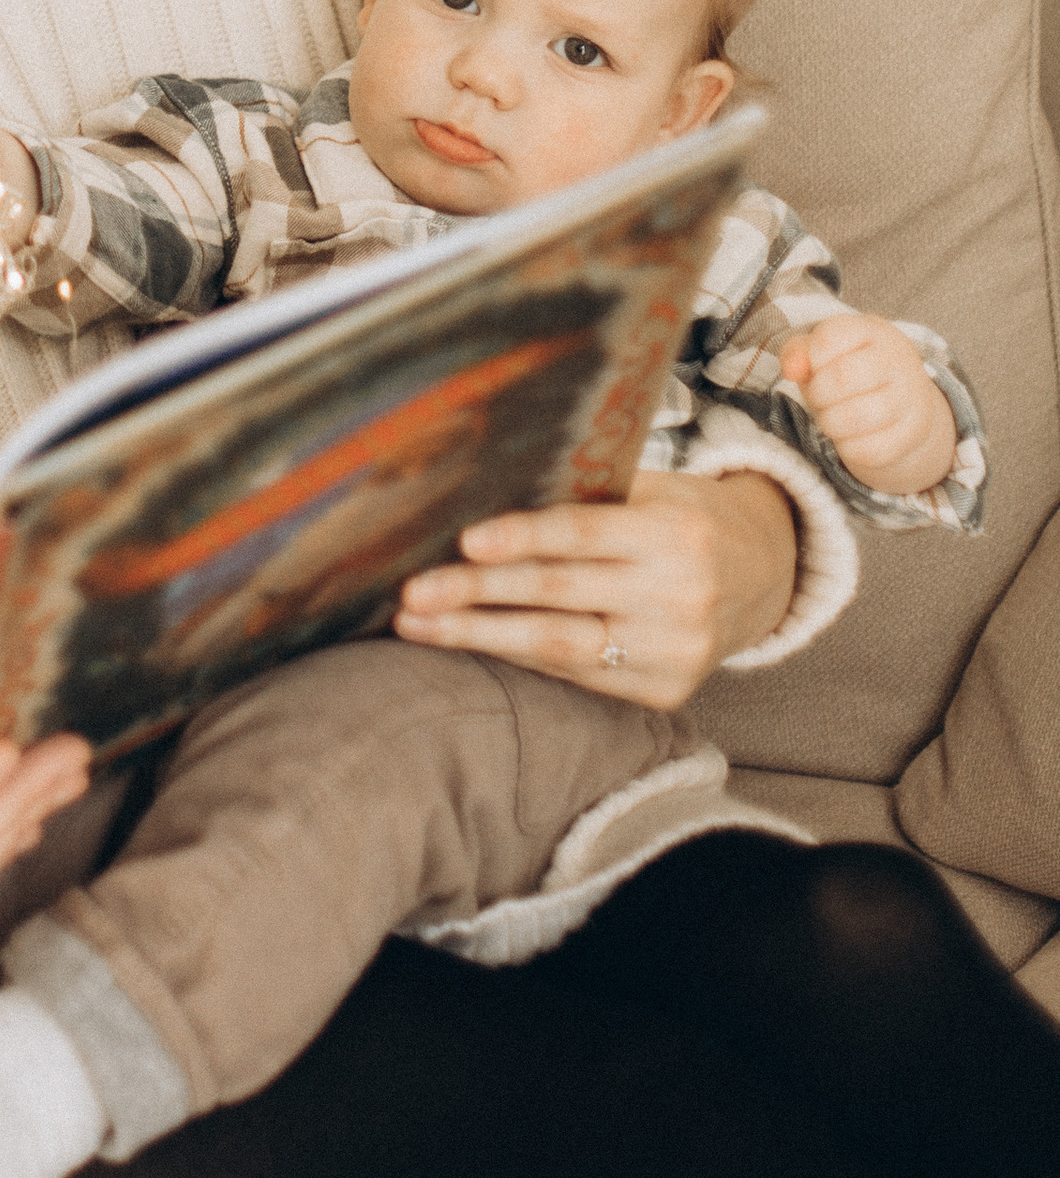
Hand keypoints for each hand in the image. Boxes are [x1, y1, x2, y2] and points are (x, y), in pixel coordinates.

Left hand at [393, 466, 797, 708]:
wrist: (765, 577)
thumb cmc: (682, 520)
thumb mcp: (652, 491)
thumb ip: (586, 494)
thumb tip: (485, 486)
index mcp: (674, 535)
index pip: (583, 536)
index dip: (523, 538)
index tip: (464, 542)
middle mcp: (678, 597)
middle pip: (558, 595)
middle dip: (476, 595)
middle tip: (411, 593)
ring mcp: (673, 652)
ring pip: (558, 646)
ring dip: (479, 635)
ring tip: (417, 625)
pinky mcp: (664, 691)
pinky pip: (576, 677)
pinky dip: (517, 659)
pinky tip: (468, 643)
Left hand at [779, 311, 956, 496]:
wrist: (904, 402)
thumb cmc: (851, 371)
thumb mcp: (823, 353)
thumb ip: (798, 353)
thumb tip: (791, 369)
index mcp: (873, 330)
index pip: (828, 338)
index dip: (811, 360)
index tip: (817, 368)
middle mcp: (898, 359)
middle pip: (841, 378)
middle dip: (818, 394)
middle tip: (821, 398)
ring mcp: (911, 396)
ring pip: (854, 417)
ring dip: (830, 422)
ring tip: (833, 417)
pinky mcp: (914, 432)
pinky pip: (867, 450)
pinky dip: (848, 448)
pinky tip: (852, 436)